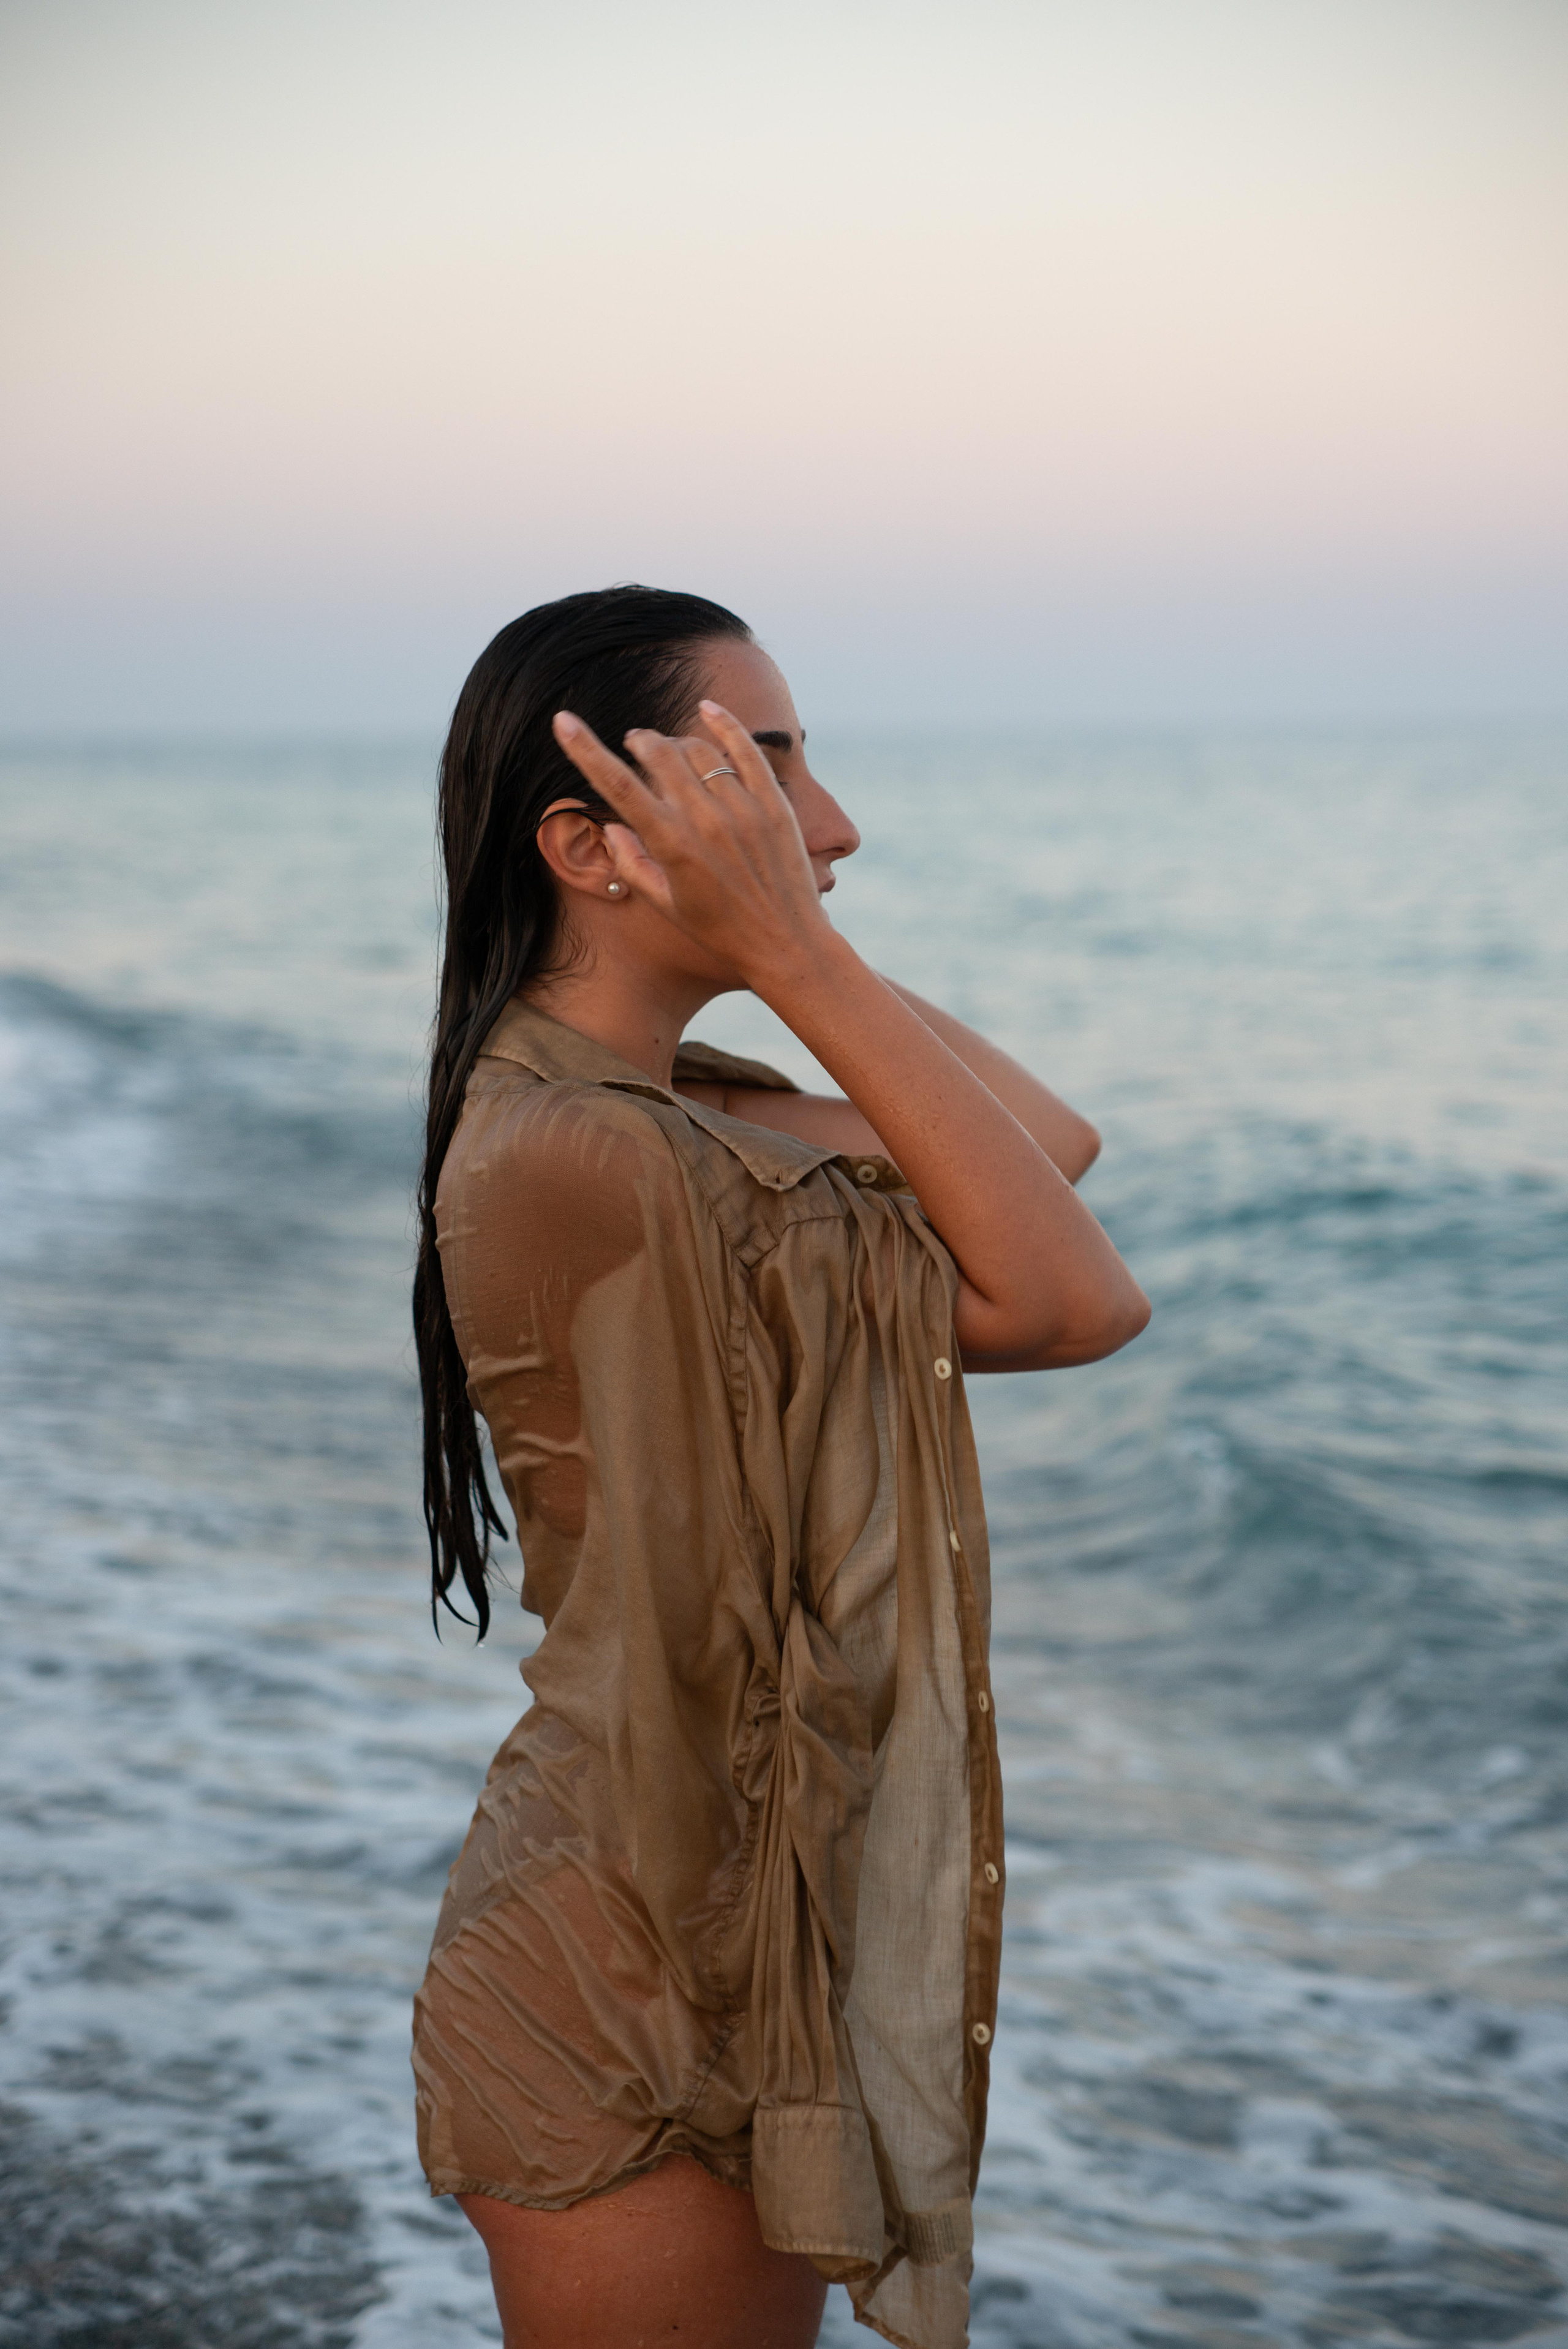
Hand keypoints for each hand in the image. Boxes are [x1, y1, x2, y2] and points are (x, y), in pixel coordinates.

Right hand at [552, 702, 832, 985]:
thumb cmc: (721, 932)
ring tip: (672, 751)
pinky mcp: (775, 803)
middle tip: (634, 742)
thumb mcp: (666, 905)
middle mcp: (706, 821)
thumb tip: (611, 828)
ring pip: (698, 750)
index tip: (563, 720)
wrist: (787, 944)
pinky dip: (724, 724)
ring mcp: (743, 808)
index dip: (585, 749)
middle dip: (638, 741)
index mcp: (672, 846)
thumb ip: (632, 864)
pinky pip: (746, 749)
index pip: (618, 785)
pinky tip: (707, 709)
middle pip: (659, 755)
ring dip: (676, 742)